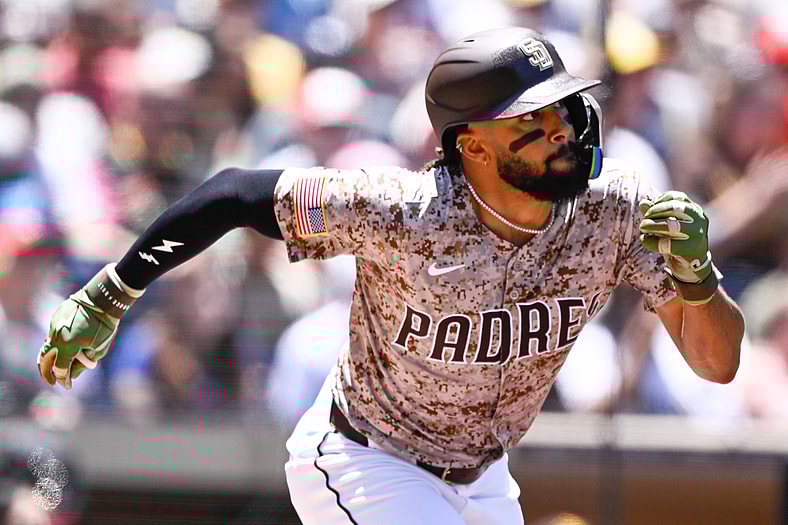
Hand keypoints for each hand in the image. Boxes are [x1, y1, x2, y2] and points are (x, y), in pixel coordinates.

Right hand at [37, 264, 139, 388]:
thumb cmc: (105, 325)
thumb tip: (72, 375)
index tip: (67, 386)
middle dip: (46, 373)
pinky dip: (56, 343)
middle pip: (44, 360)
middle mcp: (56, 336)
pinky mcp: (55, 318)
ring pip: (46, 346)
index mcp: (67, 346)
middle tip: (52, 381)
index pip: (60, 368)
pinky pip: (53, 334)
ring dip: (49, 358)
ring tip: (54, 367)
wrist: (103, 300)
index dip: (63, 379)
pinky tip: (65, 346)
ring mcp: (53, 326)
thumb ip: (82, 364)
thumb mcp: (98, 349)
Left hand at [638, 191, 711, 283]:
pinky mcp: (692, 250)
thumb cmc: (677, 240)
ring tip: (642, 228)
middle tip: (643, 220)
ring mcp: (698, 234)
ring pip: (673, 225)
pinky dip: (652, 241)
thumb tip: (643, 202)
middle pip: (675, 207)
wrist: (692, 265)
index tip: (648, 210)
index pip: (677, 197)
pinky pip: (669, 244)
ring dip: (653, 225)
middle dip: (655, 212)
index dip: (659, 201)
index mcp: (694, 210)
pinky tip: (644, 240)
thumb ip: (655, 213)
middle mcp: (699, 219)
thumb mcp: (667, 224)